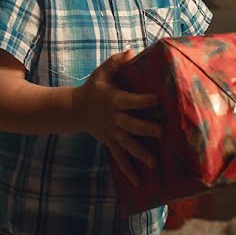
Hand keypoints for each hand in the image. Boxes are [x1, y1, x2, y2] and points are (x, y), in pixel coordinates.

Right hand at [74, 48, 162, 185]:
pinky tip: (139, 182)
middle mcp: (114, 118)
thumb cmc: (94, 88)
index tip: (157, 98)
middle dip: (145, 129)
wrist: (74, 109)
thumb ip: (116, 62)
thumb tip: (132, 52)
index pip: (129, 100)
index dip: (142, 99)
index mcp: (113, 99)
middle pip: (130, 125)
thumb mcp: (102, 72)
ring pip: (127, 145)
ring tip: (155, 164)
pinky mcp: (110, 143)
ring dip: (140, 154)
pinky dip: (128, 170)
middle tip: (161, 133)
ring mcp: (112, 133)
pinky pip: (119, 158)